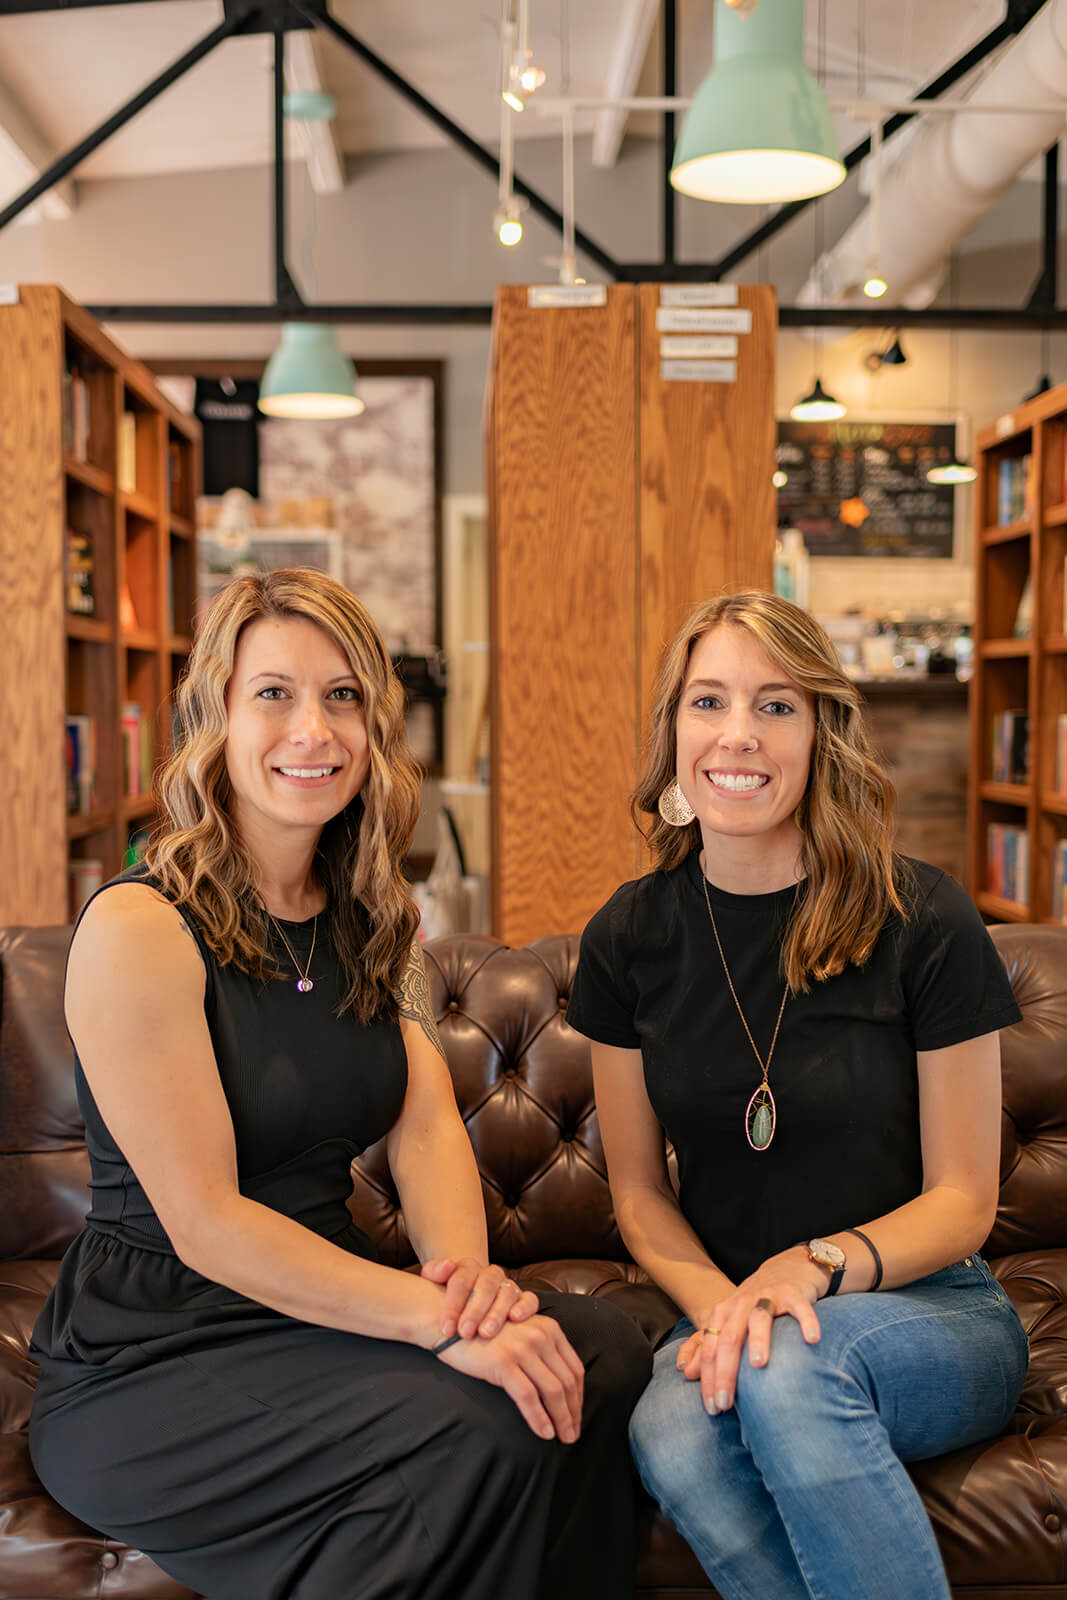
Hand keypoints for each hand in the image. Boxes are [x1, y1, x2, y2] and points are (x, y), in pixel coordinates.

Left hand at [420, 1257, 538, 1338]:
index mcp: (468, 1267)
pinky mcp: (523, 1298)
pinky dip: (525, 1307)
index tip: (446, 1328)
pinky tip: (516, 1318)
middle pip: (485, 1286)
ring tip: (486, 1333)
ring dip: (496, 1314)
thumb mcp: (435, 1281)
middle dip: (474, 1311)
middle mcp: (490, 1274)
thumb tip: (447, 1266)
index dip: (453, 1305)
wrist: (469, 1293)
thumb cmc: (449, 1294)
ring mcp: (508, 1286)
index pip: (461, 1280)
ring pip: (507, 1293)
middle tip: (465, 1332)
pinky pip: (530, 1299)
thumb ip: (434, 1271)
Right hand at [436, 1313, 584, 1441]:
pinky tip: (544, 1433)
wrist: (449, 1325)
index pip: (574, 1368)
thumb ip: (541, 1353)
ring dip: (561, 1419)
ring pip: (553, 1391)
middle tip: (573, 1434)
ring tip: (563, 1438)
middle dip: (573, 1412)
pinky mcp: (504, 1362)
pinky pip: (529, 1397)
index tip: (577, 1417)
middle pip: (567, 1381)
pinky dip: (539, 1418)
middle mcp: (540, 1335)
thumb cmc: (484, 1336)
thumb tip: (560, 1389)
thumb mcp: (521, 1337)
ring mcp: (523, 1348)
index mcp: (549, 1328)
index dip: (579, 1397)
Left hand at [681, 1246, 824, 1414]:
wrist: (785, 1270)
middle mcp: (741, 1303)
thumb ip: (703, 1347)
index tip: (711, 1408)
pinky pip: (800, 1306)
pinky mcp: (794, 1293)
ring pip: (759, 1318)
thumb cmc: (753, 1305)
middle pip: (729, 1337)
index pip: (710, 1348)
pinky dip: (806, 1321)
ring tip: (759, 1365)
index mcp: (723, 1313)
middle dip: (725, 1371)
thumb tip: (684, 1372)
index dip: (708, 1378)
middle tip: (726, 1403)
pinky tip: (812, 1339)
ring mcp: (768, 1296)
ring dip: (758, 1340)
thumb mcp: (726, 1323)